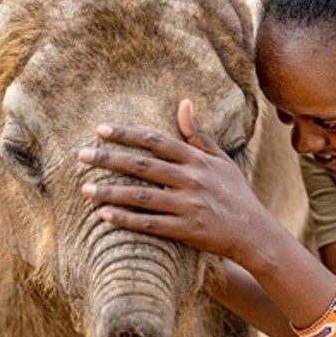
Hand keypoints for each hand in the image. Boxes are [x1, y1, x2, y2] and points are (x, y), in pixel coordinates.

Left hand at [78, 99, 273, 260]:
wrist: (254, 232)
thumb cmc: (236, 194)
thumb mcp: (222, 161)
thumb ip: (198, 135)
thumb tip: (184, 103)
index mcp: (198, 160)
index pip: (156, 142)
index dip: (127, 135)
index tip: (100, 130)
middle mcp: (192, 180)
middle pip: (143, 165)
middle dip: (109, 159)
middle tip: (81, 155)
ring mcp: (189, 205)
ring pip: (142, 196)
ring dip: (111, 192)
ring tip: (85, 189)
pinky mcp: (187, 230)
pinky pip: (150, 224)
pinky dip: (127, 220)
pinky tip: (105, 215)